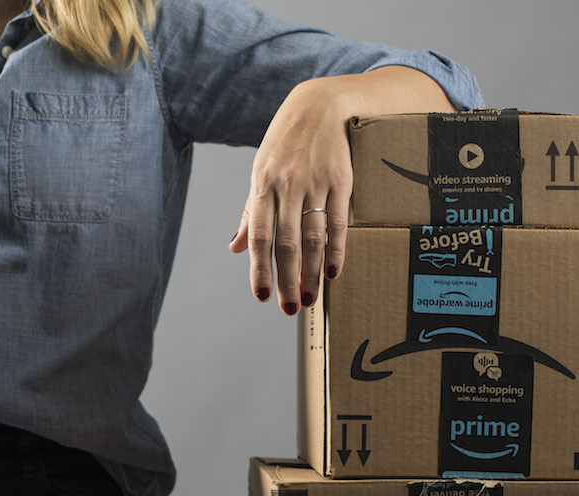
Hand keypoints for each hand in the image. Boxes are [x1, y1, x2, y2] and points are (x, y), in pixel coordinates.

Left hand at [228, 67, 457, 313]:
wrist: (321, 104)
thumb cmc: (286, 143)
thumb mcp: (261, 171)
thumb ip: (251, 213)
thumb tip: (237, 248)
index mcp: (263, 184)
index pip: (259, 235)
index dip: (259, 268)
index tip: (261, 296)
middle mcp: (288, 185)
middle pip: (286, 242)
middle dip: (287, 279)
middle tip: (289, 309)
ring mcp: (316, 182)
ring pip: (313, 236)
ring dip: (312, 272)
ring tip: (311, 298)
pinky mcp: (342, 180)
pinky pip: (338, 221)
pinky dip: (336, 249)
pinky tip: (333, 272)